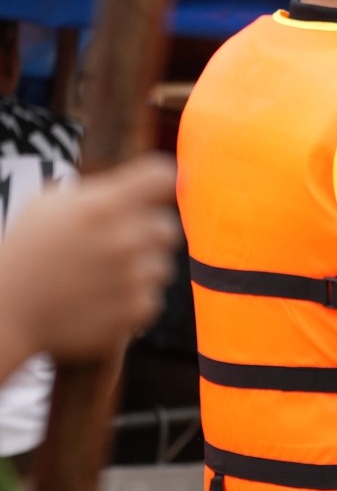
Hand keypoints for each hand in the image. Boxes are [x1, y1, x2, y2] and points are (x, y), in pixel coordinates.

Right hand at [0, 155, 179, 362]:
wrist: (6, 314)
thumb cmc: (25, 252)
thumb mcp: (48, 205)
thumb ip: (100, 190)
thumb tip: (148, 182)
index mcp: (102, 207)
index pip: (161, 176)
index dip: (157, 181)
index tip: (150, 190)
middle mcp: (124, 240)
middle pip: (167, 226)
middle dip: (145, 232)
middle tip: (114, 244)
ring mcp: (133, 278)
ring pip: (161, 265)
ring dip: (139, 268)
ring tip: (99, 276)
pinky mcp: (137, 310)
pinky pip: (152, 297)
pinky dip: (131, 299)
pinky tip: (99, 299)